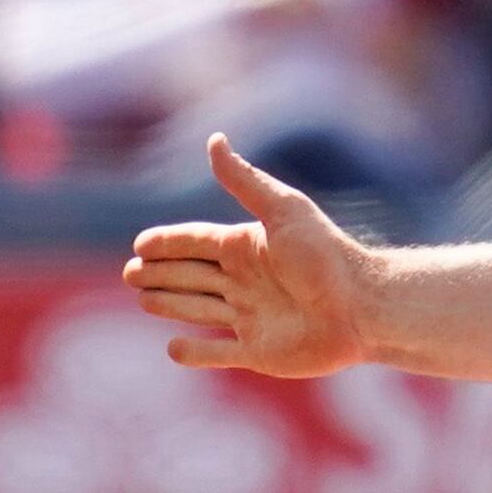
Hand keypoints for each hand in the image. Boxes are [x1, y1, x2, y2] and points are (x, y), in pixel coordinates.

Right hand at [123, 137, 380, 373]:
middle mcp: (244, 281)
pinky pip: (219, 352)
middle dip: (158, 274)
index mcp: (245, 246)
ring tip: (143, 300)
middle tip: (130, 274)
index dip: (166, 243)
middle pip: (189, 275)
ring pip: (197, 309)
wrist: (362, 307)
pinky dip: (196, 353)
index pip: (194, 242)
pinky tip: (174, 349)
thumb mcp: (283, 211)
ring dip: (170, 305)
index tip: (139, 244)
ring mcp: (250, 317)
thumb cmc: (325, 255)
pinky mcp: (258, 352)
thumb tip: (214, 139)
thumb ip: (244, 181)